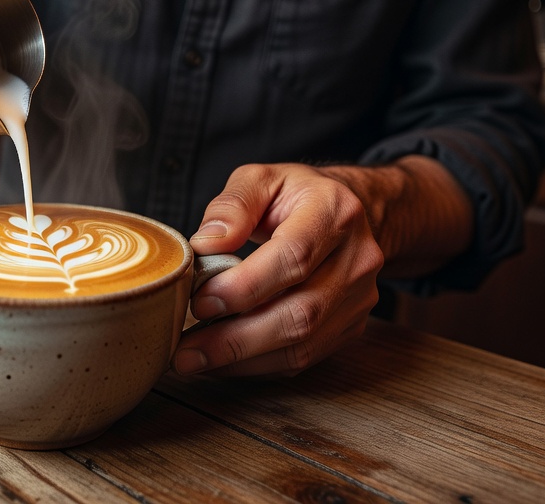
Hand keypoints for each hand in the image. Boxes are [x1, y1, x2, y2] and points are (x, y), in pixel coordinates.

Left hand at [174, 164, 385, 377]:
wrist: (349, 215)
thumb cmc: (297, 195)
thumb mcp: (262, 179)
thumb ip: (233, 205)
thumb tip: (207, 244)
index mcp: (335, 213)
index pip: (293, 258)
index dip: (245, 286)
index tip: (200, 301)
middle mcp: (357, 260)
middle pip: (300, 313)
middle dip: (237, 338)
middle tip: (185, 349)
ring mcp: (359, 298)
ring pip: (303, 344)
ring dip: (243, 359)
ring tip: (194, 360)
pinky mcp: (350, 326)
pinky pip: (303, 358)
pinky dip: (258, 365)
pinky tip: (221, 362)